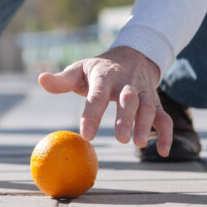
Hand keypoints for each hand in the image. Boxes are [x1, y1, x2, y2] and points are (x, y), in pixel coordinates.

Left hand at [38, 46, 172, 157]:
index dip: (92, 114)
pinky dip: (166, 133)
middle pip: (129, 99)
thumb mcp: (79, 70)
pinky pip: (164, 117)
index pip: (97, 95)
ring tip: (139, 144)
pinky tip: (163, 152)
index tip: (86, 134)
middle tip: (120, 139)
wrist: (133, 55)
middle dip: (126, 118)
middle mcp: (126, 84)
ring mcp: (143, 93)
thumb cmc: (99, 69)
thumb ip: (61, 80)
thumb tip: (41, 79)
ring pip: (148, 107)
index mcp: (104, 76)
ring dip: (146, 125)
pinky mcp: (155, 102)